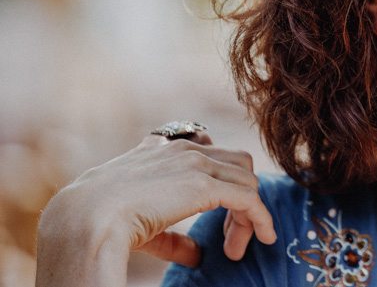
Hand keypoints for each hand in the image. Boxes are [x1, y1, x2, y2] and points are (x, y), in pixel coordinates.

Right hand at [36, 132, 276, 285]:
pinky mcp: (205, 183)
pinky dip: (261, 218)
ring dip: (249, 214)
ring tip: (236, 248)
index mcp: (162, 149)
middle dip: (240, 197)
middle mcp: (183, 148)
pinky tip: (265, 237)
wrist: (83, 219)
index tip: (223, 210)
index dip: (222, 179)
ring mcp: (195, 162)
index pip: (209, 150)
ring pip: (246, 181)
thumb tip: (195, 255)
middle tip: (230, 238)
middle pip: (236, 165)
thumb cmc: (97, 223)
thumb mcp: (136, 222)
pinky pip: (249, 198)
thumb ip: (169, 235)